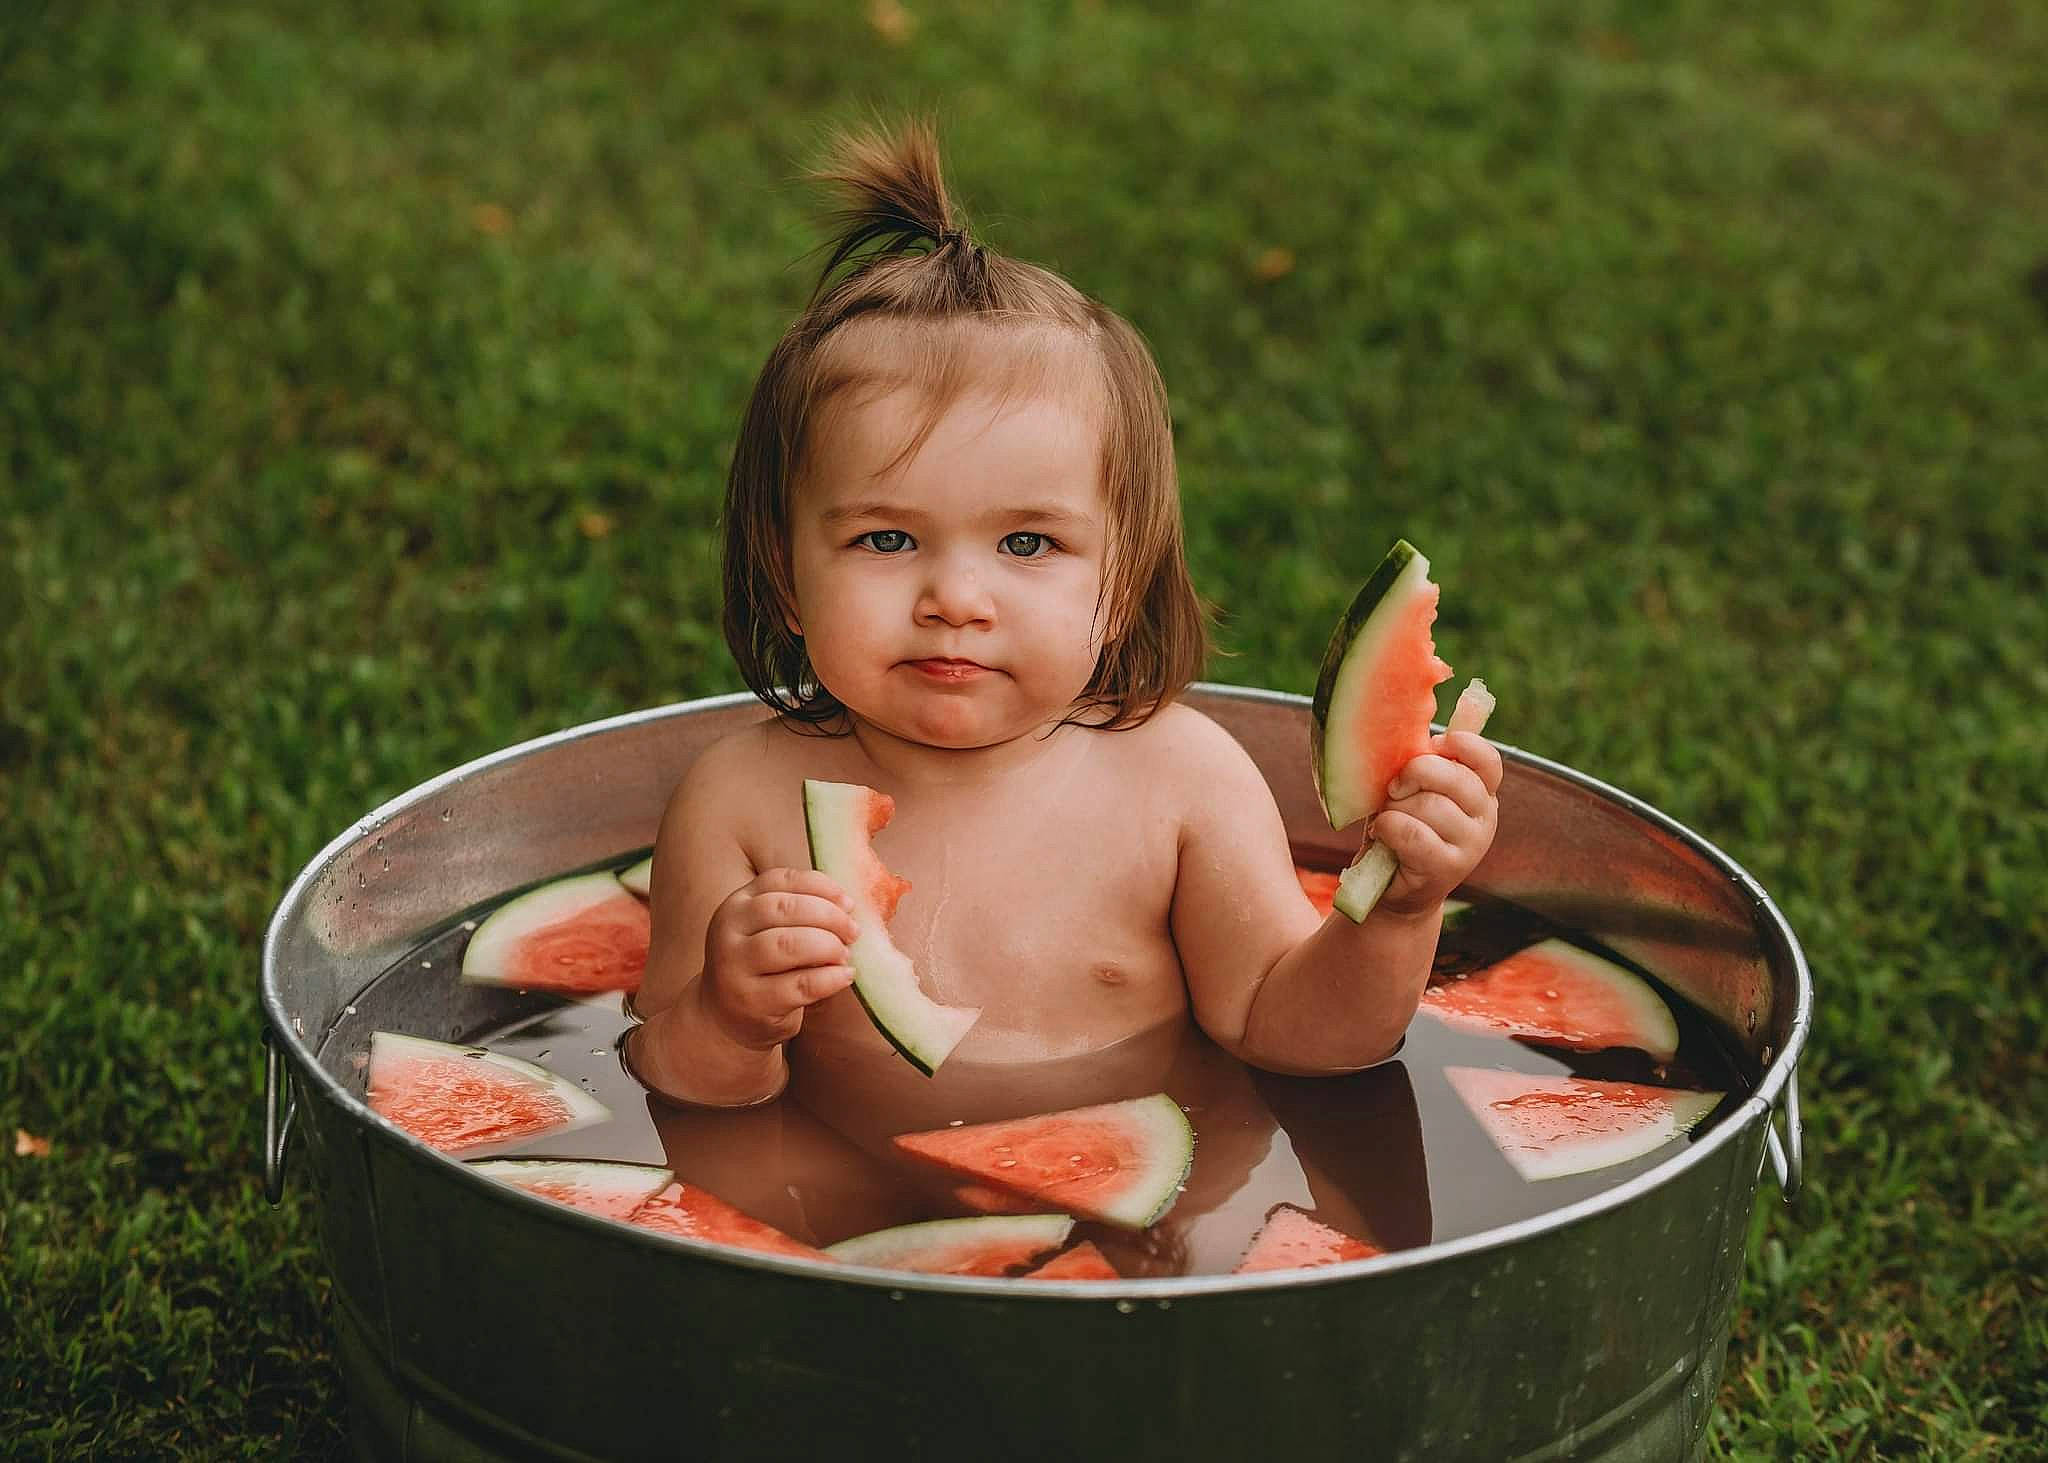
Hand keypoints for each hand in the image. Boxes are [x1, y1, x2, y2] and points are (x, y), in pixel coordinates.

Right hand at [697, 868, 861, 1048]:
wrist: (726, 1018)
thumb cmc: (761, 966)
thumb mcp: (768, 930)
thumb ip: (799, 910)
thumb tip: (848, 904)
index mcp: (737, 904)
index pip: (781, 880)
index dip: (821, 887)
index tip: (848, 903)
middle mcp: (728, 931)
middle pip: (786, 909)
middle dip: (829, 917)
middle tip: (853, 932)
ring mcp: (735, 967)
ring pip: (789, 944)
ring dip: (828, 946)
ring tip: (845, 955)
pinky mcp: (752, 1001)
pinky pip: (799, 984)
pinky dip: (830, 978)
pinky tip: (845, 976)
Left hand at [1370, 730, 1502, 916]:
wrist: (1393, 885)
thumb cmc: (1402, 827)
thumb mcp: (1414, 791)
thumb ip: (1424, 765)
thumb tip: (1419, 731)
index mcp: (1482, 792)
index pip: (1487, 760)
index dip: (1461, 745)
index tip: (1434, 745)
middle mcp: (1485, 818)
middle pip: (1453, 777)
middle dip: (1413, 775)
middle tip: (1395, 788)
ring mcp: (1471, 845)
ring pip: (1430, 805)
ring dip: (1396, 807)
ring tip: (1389, 819)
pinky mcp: (1448, 868)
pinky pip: (1412, 832)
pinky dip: (1388, 827)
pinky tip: (1382, 834)